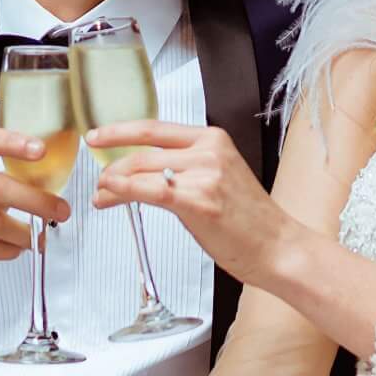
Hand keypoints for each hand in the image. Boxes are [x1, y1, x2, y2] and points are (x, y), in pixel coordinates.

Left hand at [87, 122, 296, 285]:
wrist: (278, 247)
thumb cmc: (250, 221)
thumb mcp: (218, 178)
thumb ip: (184, 169)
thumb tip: (142, 174)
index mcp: (213, 139)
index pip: (154, 128)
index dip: (119, 131)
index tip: (98, 137)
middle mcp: (208, 151)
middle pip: (143, 151)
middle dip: (112, 167)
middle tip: (98, 181)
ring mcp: (205, 175)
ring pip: (141, 171)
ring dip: (113, 184)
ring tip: (102, 197)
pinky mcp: (199, 201)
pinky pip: (149, 190)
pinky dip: (123, 192)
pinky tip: (110, 197)